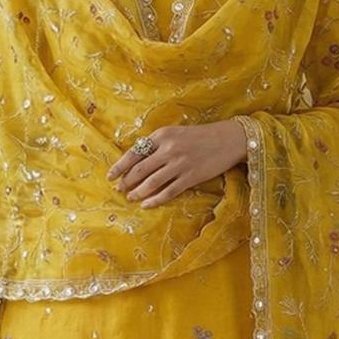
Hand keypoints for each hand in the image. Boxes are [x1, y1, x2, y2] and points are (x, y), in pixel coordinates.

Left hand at [106, 118, 247, 207]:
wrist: (228, 139)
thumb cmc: (200, 136)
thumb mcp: (175, 133)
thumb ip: (157, 144)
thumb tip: (137, 161)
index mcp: (162, 135)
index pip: (134, 152)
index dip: (120, 167)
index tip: (110, 176)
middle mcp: (169, 149)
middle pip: (140, 170)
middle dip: (127, 182)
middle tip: (119, 190)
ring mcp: (180, 164)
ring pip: (152, 183)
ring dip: (138, 192)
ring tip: (131, 198)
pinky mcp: (191, 177)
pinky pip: (168, 192)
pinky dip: (155, 200)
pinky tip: (147, 204)